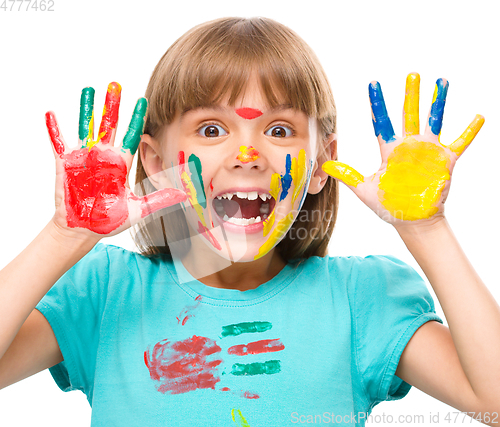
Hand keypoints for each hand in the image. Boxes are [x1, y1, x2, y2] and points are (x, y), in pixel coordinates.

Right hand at [45, 82, 185, 236]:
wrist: (84, 230)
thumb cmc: (110, 220)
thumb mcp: (139, 210)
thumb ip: (160, 199)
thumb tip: (185, 195)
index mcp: (121, 164)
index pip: (131, 136)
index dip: (137, 119)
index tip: (144, 101)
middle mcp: (103, 157)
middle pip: (110, 125)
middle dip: (113, 105)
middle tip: (117, 84)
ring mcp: (84, 158)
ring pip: (86, 127)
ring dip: (88, 108)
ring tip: (90, 89)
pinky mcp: (66, 165)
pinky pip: (59, 143)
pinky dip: (55, 129)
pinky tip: (51, 113)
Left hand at [322, 73, 483, 225]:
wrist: (411, 221)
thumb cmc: (389, 205)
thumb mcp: (364, 190)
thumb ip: (346, 175)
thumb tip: (324, 165)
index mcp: (389, 151)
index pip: (382, 122)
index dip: (378, 104)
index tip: (374, 83)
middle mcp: (409, 146)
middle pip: (409, 115)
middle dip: (410, 95)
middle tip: (412, 74)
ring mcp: (428, 152)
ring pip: (434, 121)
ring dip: (438, 103)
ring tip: (441, 82)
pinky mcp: (445, 162)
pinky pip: (460, 143)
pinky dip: (469, 131)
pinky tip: (479, 116)